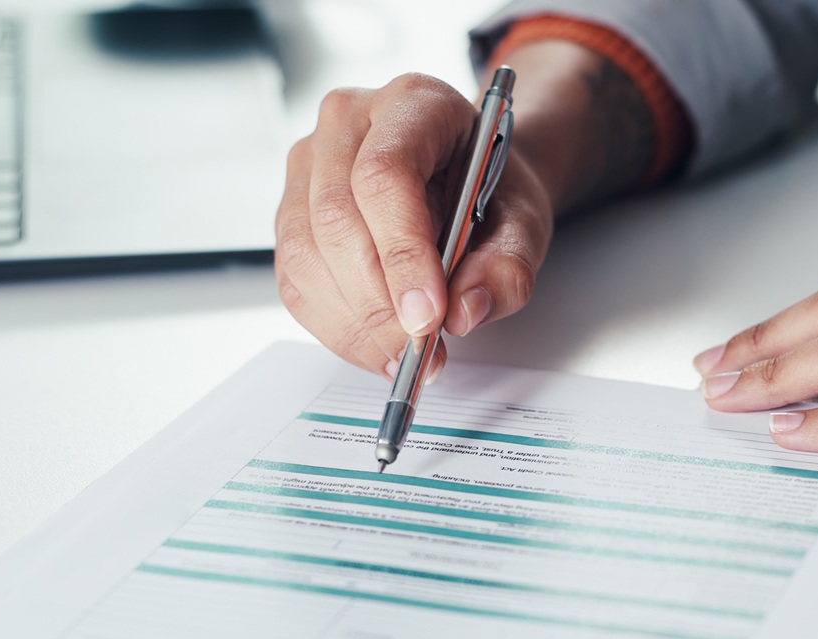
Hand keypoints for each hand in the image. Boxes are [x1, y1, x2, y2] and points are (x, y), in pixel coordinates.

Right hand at [275, 74, 554, 377]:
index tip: (428, 316)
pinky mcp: (292, 210)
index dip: (401, 253)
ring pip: (305, 254)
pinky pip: (295, 279)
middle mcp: (348, 122)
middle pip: (336, 217)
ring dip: (354, 322)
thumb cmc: (492, 191)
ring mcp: (309, 163)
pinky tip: (375, 344)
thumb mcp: (525, 224)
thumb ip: (509, 267)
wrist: (472, 182)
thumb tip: (465, 311)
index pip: (384, 175)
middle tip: (418, 349)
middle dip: (377, 302)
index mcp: (413, 103)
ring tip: (403, 356)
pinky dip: (335, 326)